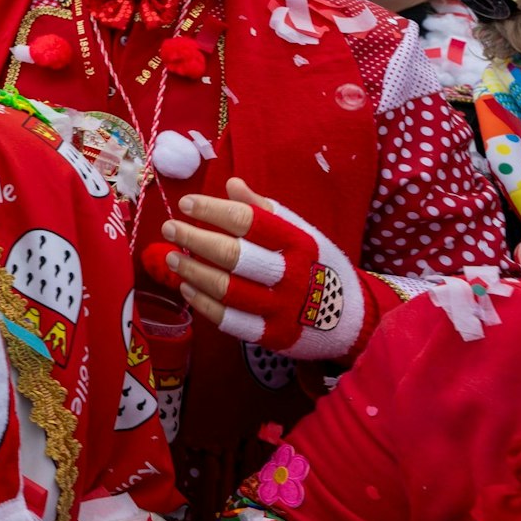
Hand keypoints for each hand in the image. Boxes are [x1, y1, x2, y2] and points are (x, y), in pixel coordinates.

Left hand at [162, 177, 369, 360]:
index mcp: (299, 242)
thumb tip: (232, 184)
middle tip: (169, 228)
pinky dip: (204, 304)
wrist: (351, 317)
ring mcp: (283, 308)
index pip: (248, 221)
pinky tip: (187, 288)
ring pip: (227, 289)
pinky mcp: (274, 336)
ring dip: (193, 272)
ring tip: (172, 257)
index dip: (213, 210)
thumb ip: (264, 210)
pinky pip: (231, 321)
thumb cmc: (315, 265)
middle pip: (233, 255)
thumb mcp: (300, 232)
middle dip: (194, 239)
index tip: (186, 204)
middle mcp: (292, 275)